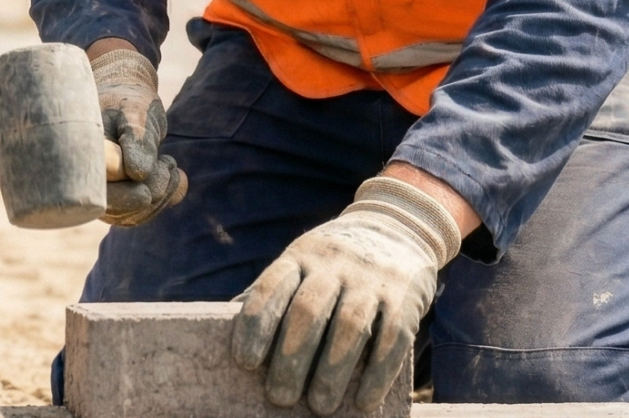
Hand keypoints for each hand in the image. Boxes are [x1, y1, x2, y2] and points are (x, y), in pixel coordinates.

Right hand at [89, 45, 185, 225]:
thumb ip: (137, 138)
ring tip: (169, 163)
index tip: (159, 170)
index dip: (132, 189)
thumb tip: (137, 174)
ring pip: (130, 216)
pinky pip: (137, 215)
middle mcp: (81, 180)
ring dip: (160, 195)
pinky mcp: (113, 201)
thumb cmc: (126, 102)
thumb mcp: (135, 111)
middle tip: (169, 162)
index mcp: (77, 156)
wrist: (123, 103)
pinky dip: (162, 199)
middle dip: (152, 191)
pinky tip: (175, 176)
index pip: (103, 188)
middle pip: (116, 209)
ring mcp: (97, 194)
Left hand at [233, 176, 463, 415]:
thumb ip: (272, 294)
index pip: (272, 287)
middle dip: (291, 358)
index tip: (245, 362)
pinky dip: (377, 373)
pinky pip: (392, 337)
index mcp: (300, 256)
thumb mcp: (300, 263)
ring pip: (349, 326)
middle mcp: (334, 264)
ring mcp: (371, 279)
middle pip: (309, 311)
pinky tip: (364, 402)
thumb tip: (223, 332)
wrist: (398, 228)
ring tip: (319, 406)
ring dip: (332, 371)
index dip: (256, 324)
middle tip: (279, 398)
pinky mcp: (405, 297)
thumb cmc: (333, 263)